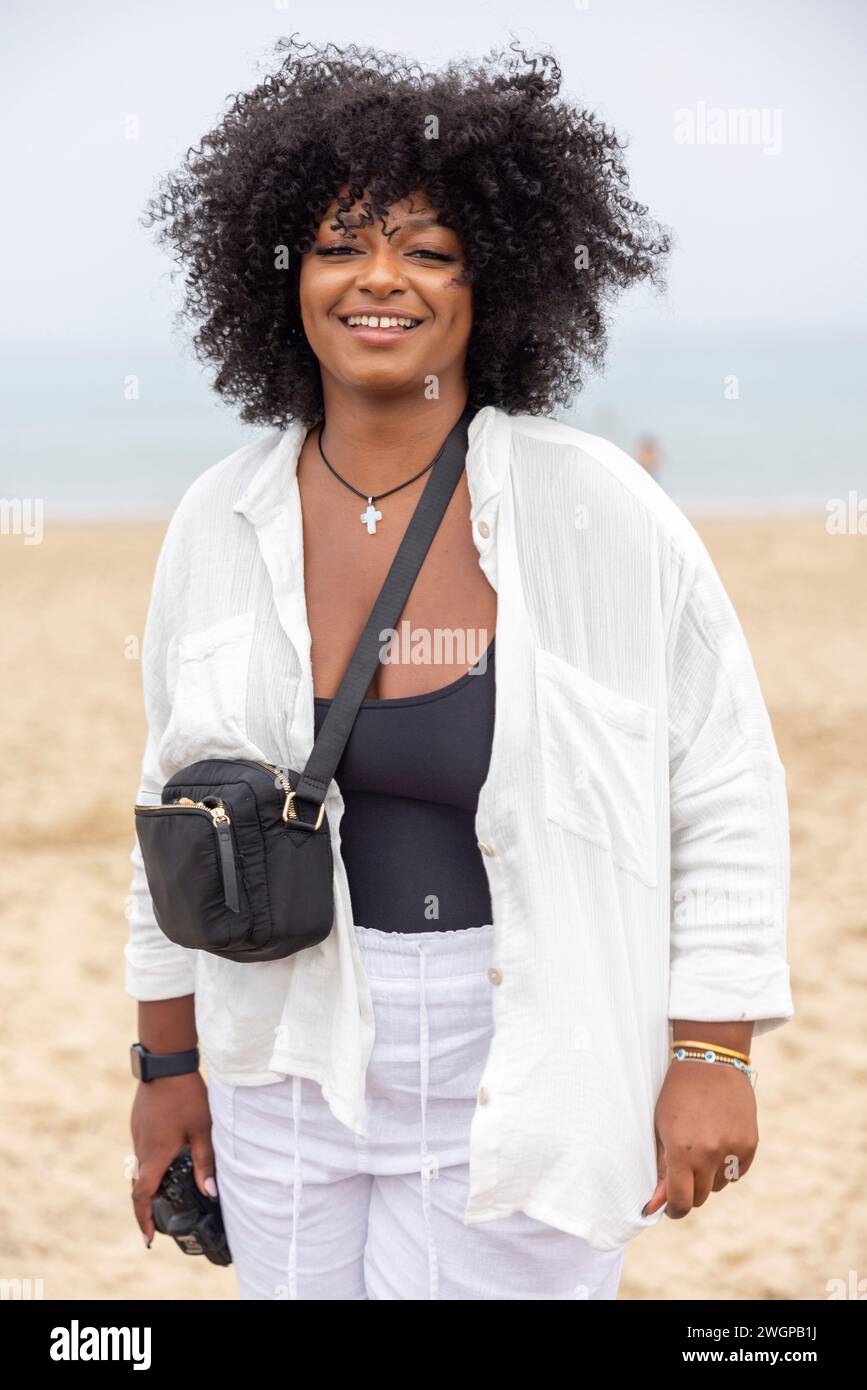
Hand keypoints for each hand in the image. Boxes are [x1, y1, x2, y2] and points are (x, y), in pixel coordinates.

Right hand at [130, 1071, 215, 1247]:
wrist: (165, 1063)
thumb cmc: (186, 1095)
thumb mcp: (203, 1130)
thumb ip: (206, 1162)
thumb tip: (211, 1193)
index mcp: (155, 1155)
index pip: (141, 1197)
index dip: (143, 1220)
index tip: (148, 1239)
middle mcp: (141, 1148)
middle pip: (139, 1185)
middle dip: (147, 1205)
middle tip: (160, 1219)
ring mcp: (137, 1134)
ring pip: (140, 1166)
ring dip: (150, 1181)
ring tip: (168, 1188)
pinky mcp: (138, 1122)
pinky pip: (142, 1149)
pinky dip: (151, 1161)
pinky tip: (169, 1154)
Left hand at [642, 1060, 757, 1218]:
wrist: (710, 1061)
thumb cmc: (677, 1095)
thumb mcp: (662, 1129)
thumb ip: (662, 1167)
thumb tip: (656, 1203)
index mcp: (682, 1150)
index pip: (681, 1201)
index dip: (674, 1209)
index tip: (670, 1208)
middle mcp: (710, 1153)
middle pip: (701, 1196)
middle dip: (690, 1189)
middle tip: (684, 1169)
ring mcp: (733, 1148)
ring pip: (719, 1185)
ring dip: (709, 1176)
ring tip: (702, 1145)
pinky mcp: (750, 1143)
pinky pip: (737, 1172)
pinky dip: (727, 1165)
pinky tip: (719, 1141)